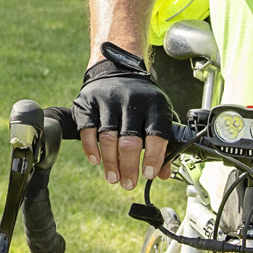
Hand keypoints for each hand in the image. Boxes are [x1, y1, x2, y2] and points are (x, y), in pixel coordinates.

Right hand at [72, 42, 173, 188]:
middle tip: (128, 184)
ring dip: (110, 162)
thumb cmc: (142, 99)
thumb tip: (164, 174)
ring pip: (108, 138)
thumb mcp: (159, 114)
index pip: (157, 135)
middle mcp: (132, 101)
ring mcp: (108, 101)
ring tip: (113, 178)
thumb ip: (165, 143)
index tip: (149, 175)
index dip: (154, 157)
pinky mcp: (88, 103)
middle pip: (129, 141)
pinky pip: (88, 129)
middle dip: (129, 167)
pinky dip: (91, 148)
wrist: (117, 69)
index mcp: (155, 104)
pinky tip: (96, 161)